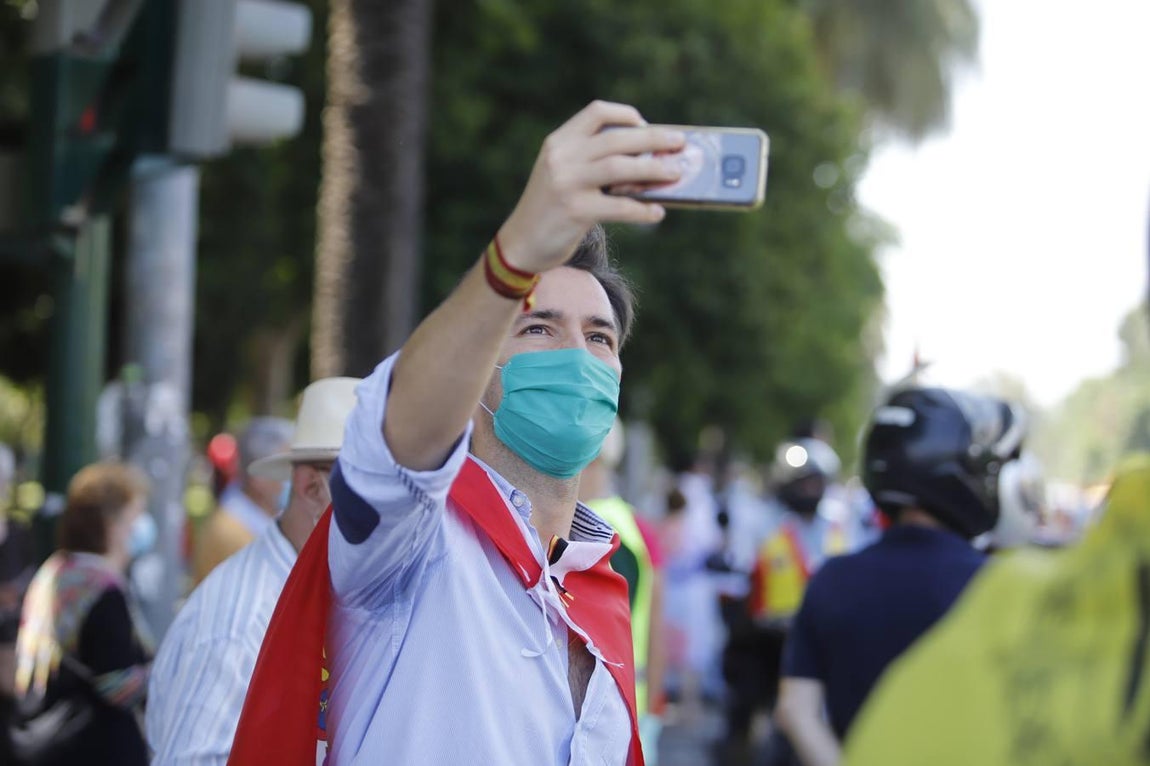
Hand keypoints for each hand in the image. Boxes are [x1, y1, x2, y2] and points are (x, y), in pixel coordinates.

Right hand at [497, 100, 685, 273]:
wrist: (521, 242)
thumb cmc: (550, 208)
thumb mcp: (561, 173)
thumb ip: (591, 160)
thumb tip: (646, 159)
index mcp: (559, 141)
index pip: (596, 112)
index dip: (626, 115)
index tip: (646, 125)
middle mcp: (561, 157)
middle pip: (616, 139)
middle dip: (654, 140)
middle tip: (679, 144)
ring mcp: (567, 183)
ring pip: (621, 168)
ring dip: (654, 170)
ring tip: (676, 174)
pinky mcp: (575, 211)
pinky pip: (619, 206)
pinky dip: (642, 209)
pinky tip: (657, 213)